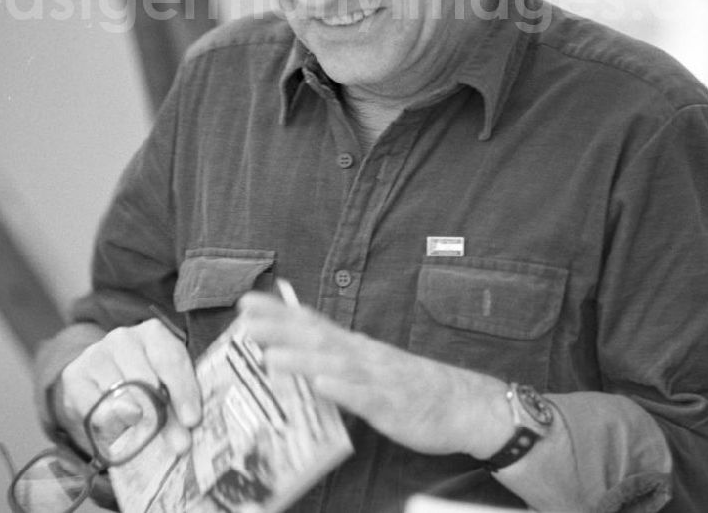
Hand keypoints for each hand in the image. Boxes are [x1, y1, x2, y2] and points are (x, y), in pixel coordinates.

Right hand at [55, 319, 200, 455]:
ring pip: (119, 395)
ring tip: (144, 437)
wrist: (96, 382)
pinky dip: (110, 427)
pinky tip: (119, 432)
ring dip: (135, 423)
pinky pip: (95, 410)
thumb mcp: (165, 387)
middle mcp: (123, 337)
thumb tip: (181, 440)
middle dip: (162, 415)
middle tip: (176, 443)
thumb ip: (175, 406)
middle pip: (145, 379)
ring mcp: (96, 354)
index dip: (184, 391)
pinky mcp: (74, 377)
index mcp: (153, 333)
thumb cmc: (141, 383)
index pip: (171, 360)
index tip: (192, 420)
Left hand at [237, 292, 511, 458]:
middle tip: (244, 319)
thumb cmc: (410, 387)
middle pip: (316, 338)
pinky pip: (366, 397)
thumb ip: (336, 358)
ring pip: (336, 364)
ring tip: (270, 357)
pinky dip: (343, 389)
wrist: (463, 404)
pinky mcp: (392, 404)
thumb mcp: (368, 367)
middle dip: (279, 328)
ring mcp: (377, 378)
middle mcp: (362, 355)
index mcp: (354, 347)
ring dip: (302, 359)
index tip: (245, 303)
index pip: (311, 323)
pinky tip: (322, 385)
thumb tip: (299, 351)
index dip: (278, 313)